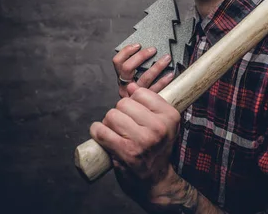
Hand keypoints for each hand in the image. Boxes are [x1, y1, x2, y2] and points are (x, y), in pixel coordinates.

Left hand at [90, 83, 180, 204]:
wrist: (156, 180)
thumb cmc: (156, 149)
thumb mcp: (163, 123)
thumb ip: (149, 103)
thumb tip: (131, 86)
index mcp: (170, 116)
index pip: (140, 93)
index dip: (134, 102)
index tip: (137, 114)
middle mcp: (159, 127)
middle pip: (124, 103)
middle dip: (120, 112)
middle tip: (125, 127)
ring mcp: (143, 140)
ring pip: (112, 115)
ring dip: (109, 123)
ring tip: (117, 133)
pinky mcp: (126, 152)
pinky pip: (101, 131)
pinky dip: (97, 131)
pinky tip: (101, 135)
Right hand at [113, 44, 174, 96]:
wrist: (140, 113)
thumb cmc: (140, 89)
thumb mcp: (134, 78)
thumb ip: (136, 67)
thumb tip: (149, 49)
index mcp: (122, 78)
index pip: (117, 62)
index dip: (126, 51)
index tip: (138, 45)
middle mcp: (126, 86)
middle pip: (127, 68)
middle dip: (141, 56)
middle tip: (153, 50)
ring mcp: (136, 94)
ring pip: (144, 78)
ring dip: (157, 66)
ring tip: (167, 58)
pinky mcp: (146, 100)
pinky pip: (156, 89)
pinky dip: (164, 80)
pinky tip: (171, 74)